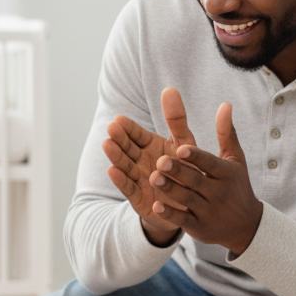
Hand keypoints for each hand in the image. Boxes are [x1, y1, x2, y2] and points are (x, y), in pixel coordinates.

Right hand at [102, 87, 201, 244]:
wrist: (188, 206)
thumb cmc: (186, 171)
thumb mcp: (184, 144)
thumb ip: (177, 119)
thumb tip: (170, 88)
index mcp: (151, 147)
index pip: (137, 135)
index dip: (129, 128)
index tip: (119, 119)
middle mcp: (141, 162)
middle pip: (128, 148)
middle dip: (120, 139)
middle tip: (111, 128)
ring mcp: (138, 180)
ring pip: (125, 166)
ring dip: (116, 156)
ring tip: (107, 145)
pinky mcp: (138, 199)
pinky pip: (129, 188)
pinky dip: (121, 180)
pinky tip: (112, 171)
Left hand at [148, 102, 262, 256]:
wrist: (246, 225)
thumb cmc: (236, 185)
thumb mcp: (234, 160)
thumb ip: (226, 133)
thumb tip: (225, 104)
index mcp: (226, 173)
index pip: (209, 163)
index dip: (196, 156)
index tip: (181, 148)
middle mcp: (218, 192)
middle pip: (195, 180)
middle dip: (178, 171)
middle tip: (160, 161)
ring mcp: (209, 211)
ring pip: (187, 199)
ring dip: (170, 189)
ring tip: (152, 178)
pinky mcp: (199, 228)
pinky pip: (183, 220)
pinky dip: (170, 214)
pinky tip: (156, 205)